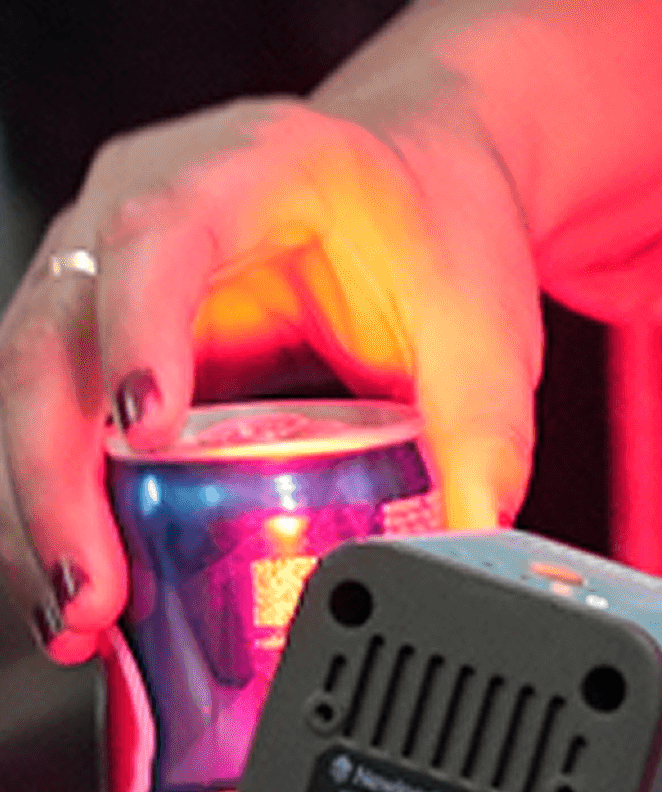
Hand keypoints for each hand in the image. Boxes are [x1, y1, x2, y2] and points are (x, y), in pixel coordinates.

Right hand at [0, 87, 543, 659]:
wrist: (420, 179)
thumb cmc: (434, 222)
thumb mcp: (481, 318)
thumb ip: (485, 427)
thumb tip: (474, 536)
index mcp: (246, 170)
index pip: (161, 240)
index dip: (137, 334)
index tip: (140, 428)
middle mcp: (144, 208)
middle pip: (56, 335)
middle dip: (58, 475)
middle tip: (93, 589)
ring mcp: (107, 274)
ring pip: (30, 388)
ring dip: (43, 511)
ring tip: (82, 621)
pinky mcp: (104, 338)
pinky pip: (58, 421)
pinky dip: (64, 509)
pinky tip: (86, 593)